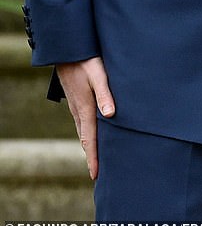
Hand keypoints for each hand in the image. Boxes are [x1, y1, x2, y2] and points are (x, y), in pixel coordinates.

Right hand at [56, 57, 114, 179]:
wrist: (68, 50)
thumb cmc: (86, 61)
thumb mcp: (99, 76)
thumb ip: (105, 95)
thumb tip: (110, 115)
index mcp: (85, 109)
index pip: (90, 139)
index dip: (93, 158)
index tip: (96, 175)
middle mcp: (78, 111)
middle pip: (85, 139)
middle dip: (91, 156)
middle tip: (97, 174)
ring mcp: (76, 106)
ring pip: (83, 131)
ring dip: (89, 145)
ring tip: (95, 158)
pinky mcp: (76, 100)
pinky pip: (81, 122)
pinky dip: (87, 133)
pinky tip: (92, 133)